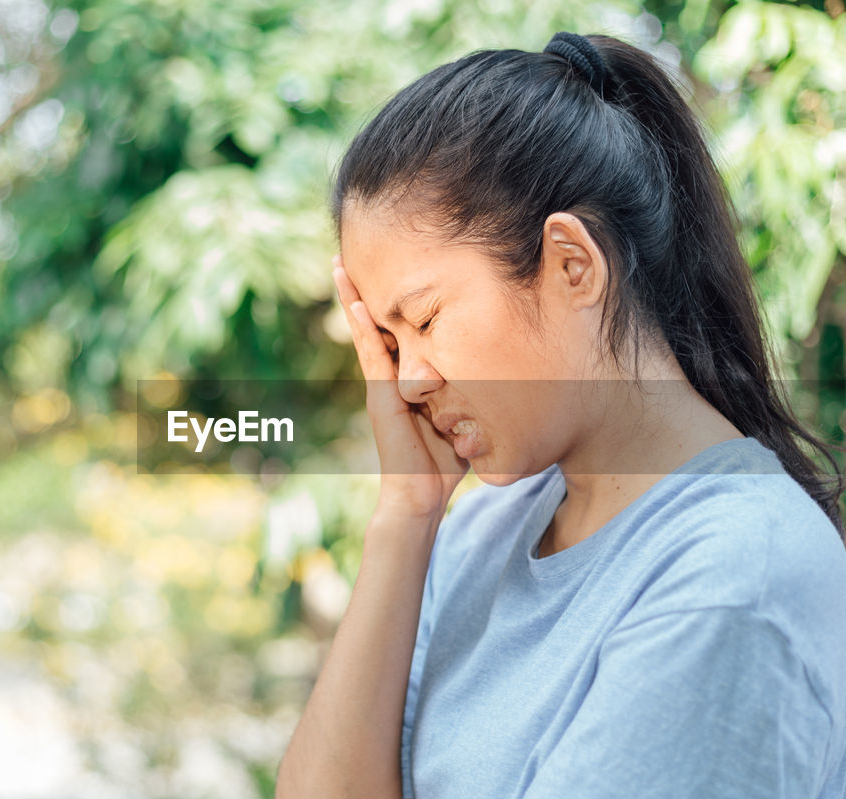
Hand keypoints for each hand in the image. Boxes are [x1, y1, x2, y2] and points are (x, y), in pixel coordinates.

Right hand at [333, 254, 467, 518]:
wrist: (420, 497)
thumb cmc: (443, 464)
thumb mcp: (462, 418)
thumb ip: (471, 395)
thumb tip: (505, 377)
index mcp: (405, 380)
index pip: (393, 333)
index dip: (388, 304)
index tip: (387, 272)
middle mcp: (387, 378)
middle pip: (372, 324)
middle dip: (361, 291)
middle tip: (347, 255)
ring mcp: (380, 386)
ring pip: (364, 332)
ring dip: (352, 299)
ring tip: (340, 266)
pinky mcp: (380, 397)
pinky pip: (372, 355)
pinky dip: (364, 328)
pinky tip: (358, 304)